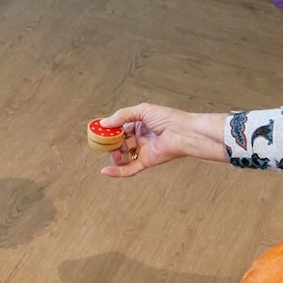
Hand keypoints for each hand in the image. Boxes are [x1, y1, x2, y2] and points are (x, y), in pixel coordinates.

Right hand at [98, 103, 227, 177]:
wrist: (183, 132)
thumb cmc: (168, 118)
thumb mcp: (142, 110)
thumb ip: (122, 115)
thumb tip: (104, 123)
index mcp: (139, 124)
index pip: (120, 128)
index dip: (109, 130)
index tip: (99, 131)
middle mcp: (140, 138)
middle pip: (119, 143)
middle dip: (110, 143)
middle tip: (103, 142)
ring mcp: (142, 151)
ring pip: (122, 156)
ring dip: (113, 155)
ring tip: (112, 151)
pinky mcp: (146, 162)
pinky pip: (128, 169)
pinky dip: (116, 172)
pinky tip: (104, 171)